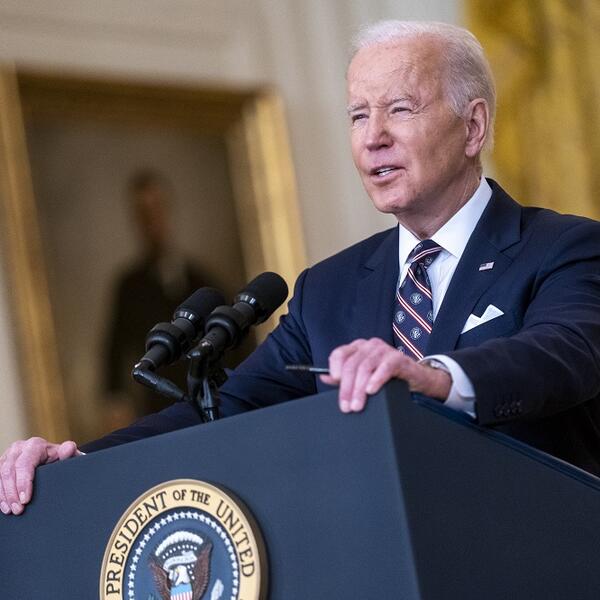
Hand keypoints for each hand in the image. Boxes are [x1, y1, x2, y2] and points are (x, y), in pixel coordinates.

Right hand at [0, 437, 79, 514]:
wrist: (51, 457)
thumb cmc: (59, 458)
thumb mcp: (65, 457)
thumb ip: (68, 454)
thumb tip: (69, 448)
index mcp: (35, 445)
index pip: (24, 464)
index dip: (23, 483)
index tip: (26, 500)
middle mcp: (19, 448)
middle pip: (9, 471)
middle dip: (12, 493)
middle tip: (19, 510)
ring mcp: (8, 456)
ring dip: (4, 495)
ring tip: (11, 510)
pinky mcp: (1, 464)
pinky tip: (4, 505)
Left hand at [320, 337, 451, 412]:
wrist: (415, 379)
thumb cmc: (386, 377)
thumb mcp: (362, 378)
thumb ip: (343, 377)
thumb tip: (323, 377)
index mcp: (357, 348)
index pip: (339, 353)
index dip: (335, 368)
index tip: (335, 382)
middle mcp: (369, 346)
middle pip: (352, 364)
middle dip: (347, 387)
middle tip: (346, 406)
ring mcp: (384, 350)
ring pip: (366, 367)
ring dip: (359, 389)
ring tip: (357, 405)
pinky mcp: (398, 358)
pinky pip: (385, 367)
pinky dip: (376, 379)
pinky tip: (371, 390)